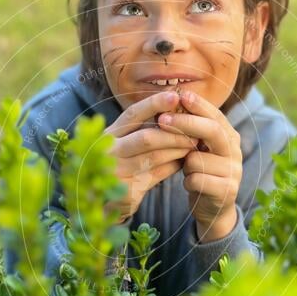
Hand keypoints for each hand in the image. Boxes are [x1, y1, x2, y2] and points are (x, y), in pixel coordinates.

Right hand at [103, 90, 198, 222]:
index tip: (176, 96)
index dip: (154, 103)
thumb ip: (143, 130)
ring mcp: (117, 172)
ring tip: (193, 145)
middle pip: (147, 137)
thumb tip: (174, 110)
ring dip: (177, 150)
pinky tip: (183, 162)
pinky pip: (157, 176)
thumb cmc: (119, 164)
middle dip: (174, 133)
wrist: (101, 199)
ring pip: (154, 157)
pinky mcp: (126, 191)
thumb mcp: (124, 144)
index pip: (133, 114)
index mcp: (110, 134)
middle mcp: (110, 151)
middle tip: (195, 131)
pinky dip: (172, 167)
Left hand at [157, 89, 242, 241]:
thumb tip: (170, 104)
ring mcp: (234, 171)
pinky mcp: (227, 190)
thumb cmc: (201, 171)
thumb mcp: (197, 148)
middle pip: (211, 130)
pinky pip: (196, 180)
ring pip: (197, 159)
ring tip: (187, 170)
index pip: (215, 115)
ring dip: (184, 165)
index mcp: (228, 136)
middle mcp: (235, 150)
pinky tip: (191, 185)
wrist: (213, 208)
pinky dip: (188, 182)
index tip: (179, 95)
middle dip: (185, 123)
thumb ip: (191, 131)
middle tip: (162, 120)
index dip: (198, 105)